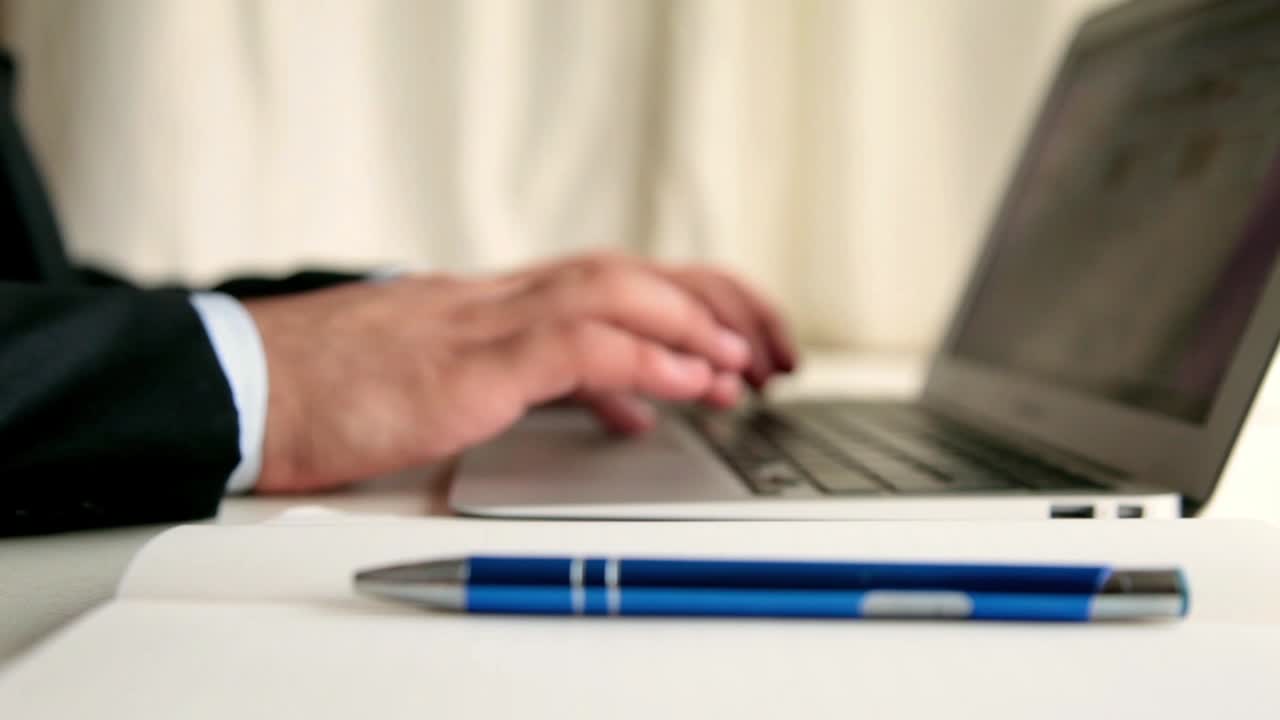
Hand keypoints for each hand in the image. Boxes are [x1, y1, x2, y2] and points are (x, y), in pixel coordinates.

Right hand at [243, 253, 796, 492]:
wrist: (244, 386)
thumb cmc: (338, 392)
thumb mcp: (462, 387)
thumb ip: (549, 387)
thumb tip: (630, 405)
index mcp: (503, 304)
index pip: (623, 281)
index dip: (698, 301)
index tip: (747, 339)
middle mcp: (503, 299)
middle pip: (635, 273)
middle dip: (719, 304)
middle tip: (778, 349)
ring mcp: (483, 322)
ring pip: (614, 291)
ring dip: (692, 325)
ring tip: (747, 365)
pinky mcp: (463, 361)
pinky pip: (573, 345)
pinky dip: (642, 360)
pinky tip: (687, 383)